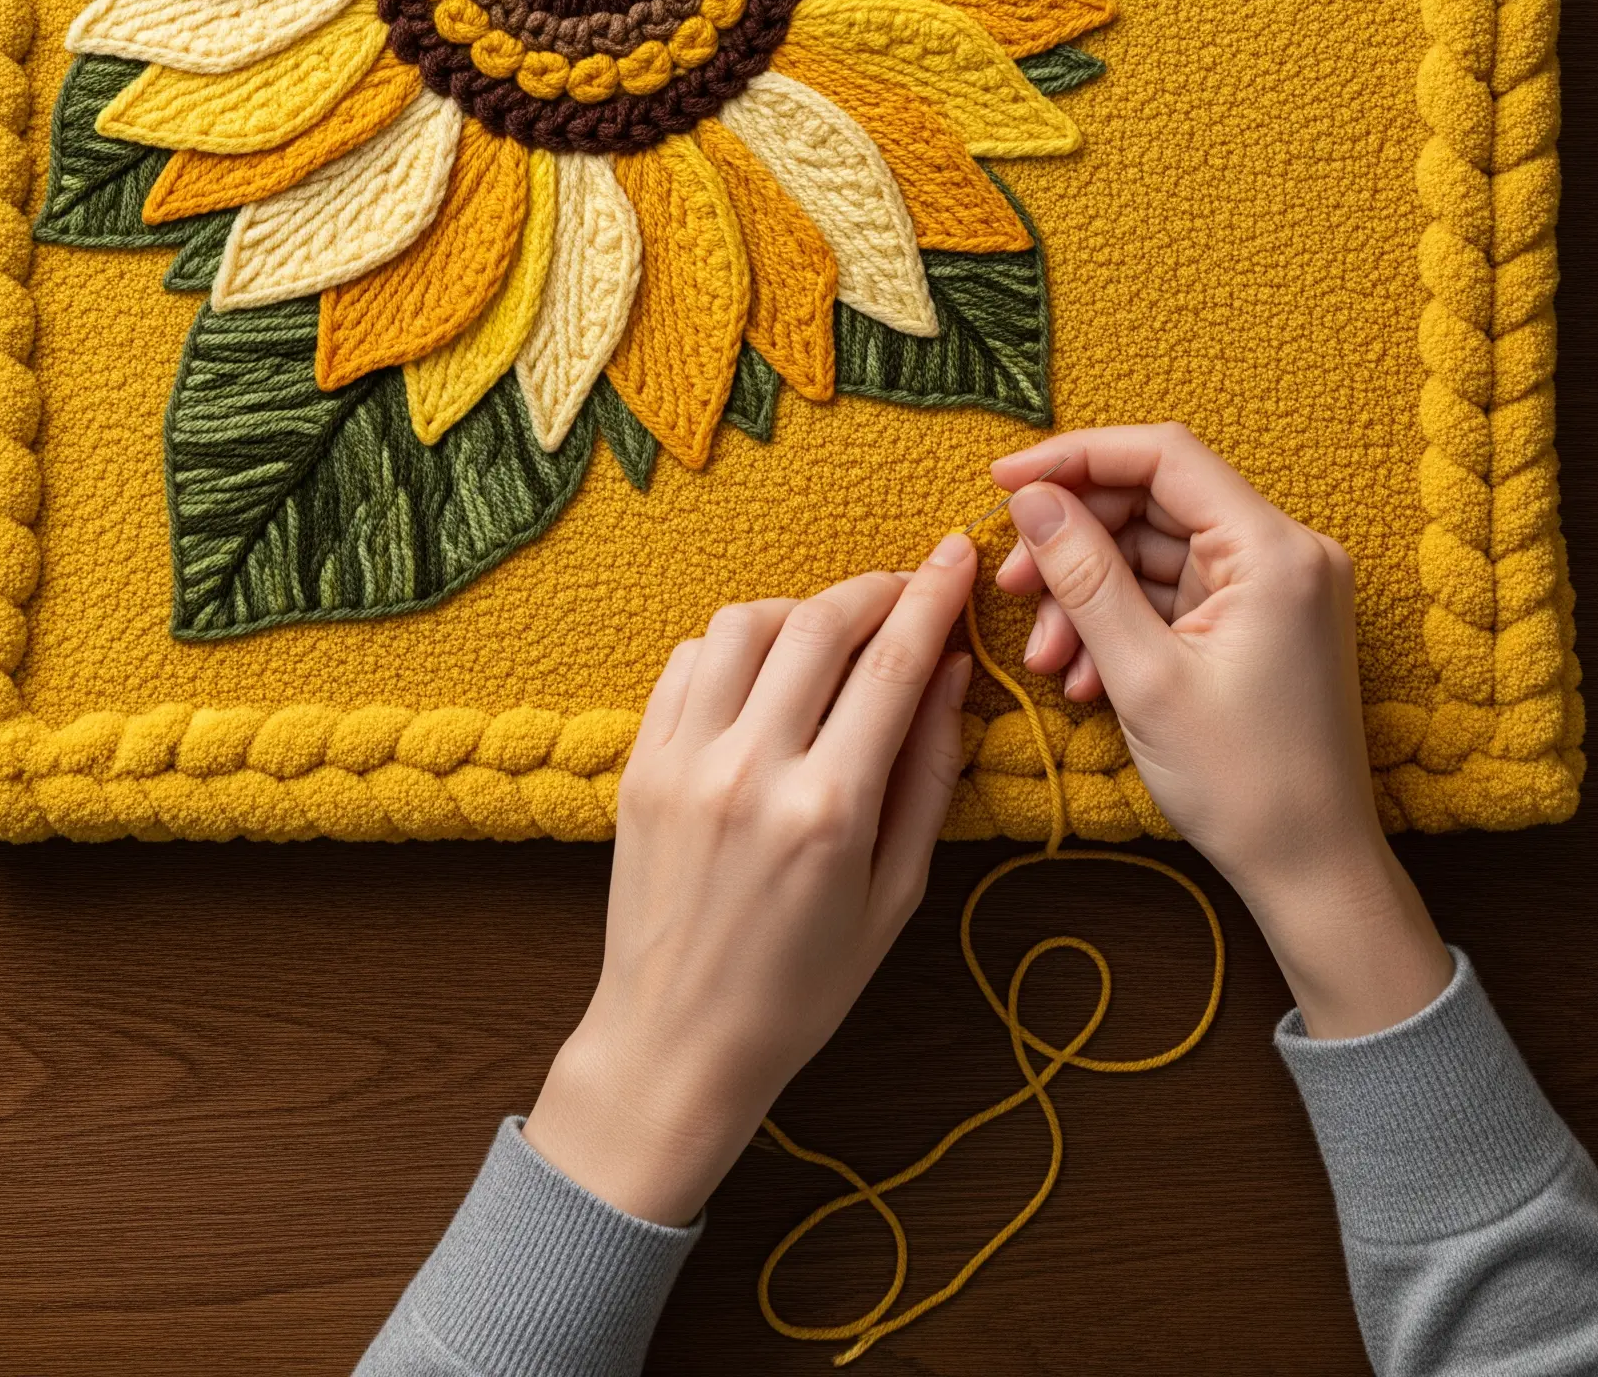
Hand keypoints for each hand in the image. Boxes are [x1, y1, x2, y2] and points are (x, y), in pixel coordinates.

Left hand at [523, 537, 978, 1223]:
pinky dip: (734, 643)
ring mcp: (684, 762)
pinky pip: (687, 662)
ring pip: (745, 624)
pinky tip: (764, 670)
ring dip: (800, 609)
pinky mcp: (640, 764)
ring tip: (832, 634)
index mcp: (828, 811)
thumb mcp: (894, 894)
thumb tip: (950, 671)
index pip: (892, 664)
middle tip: (905, 589)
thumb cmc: (801, 988)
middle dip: (874, 589)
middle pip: (819, 624)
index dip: (932, 596)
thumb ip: (928, 775)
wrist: (676, 1042)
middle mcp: (751, 771)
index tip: (958, 555)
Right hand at [991, 425, 1452, 1040]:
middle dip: (1073, 542)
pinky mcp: (1261, 623)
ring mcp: (1275, 589)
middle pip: (1153, 503)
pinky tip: (1083, 676)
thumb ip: (1083, 574)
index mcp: (1273, 550)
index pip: (1163, 456)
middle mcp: (1285, 553)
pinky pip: (1175, 596)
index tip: (1004, 482)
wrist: (1314, 873)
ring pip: (1154, 554)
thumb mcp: (1143, 676)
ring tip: (1045, 656)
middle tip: (1011, 586)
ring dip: (1089, 595)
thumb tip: (1030, 497)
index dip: (1075, 457)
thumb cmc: (1244, 784)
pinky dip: (1123, 624)